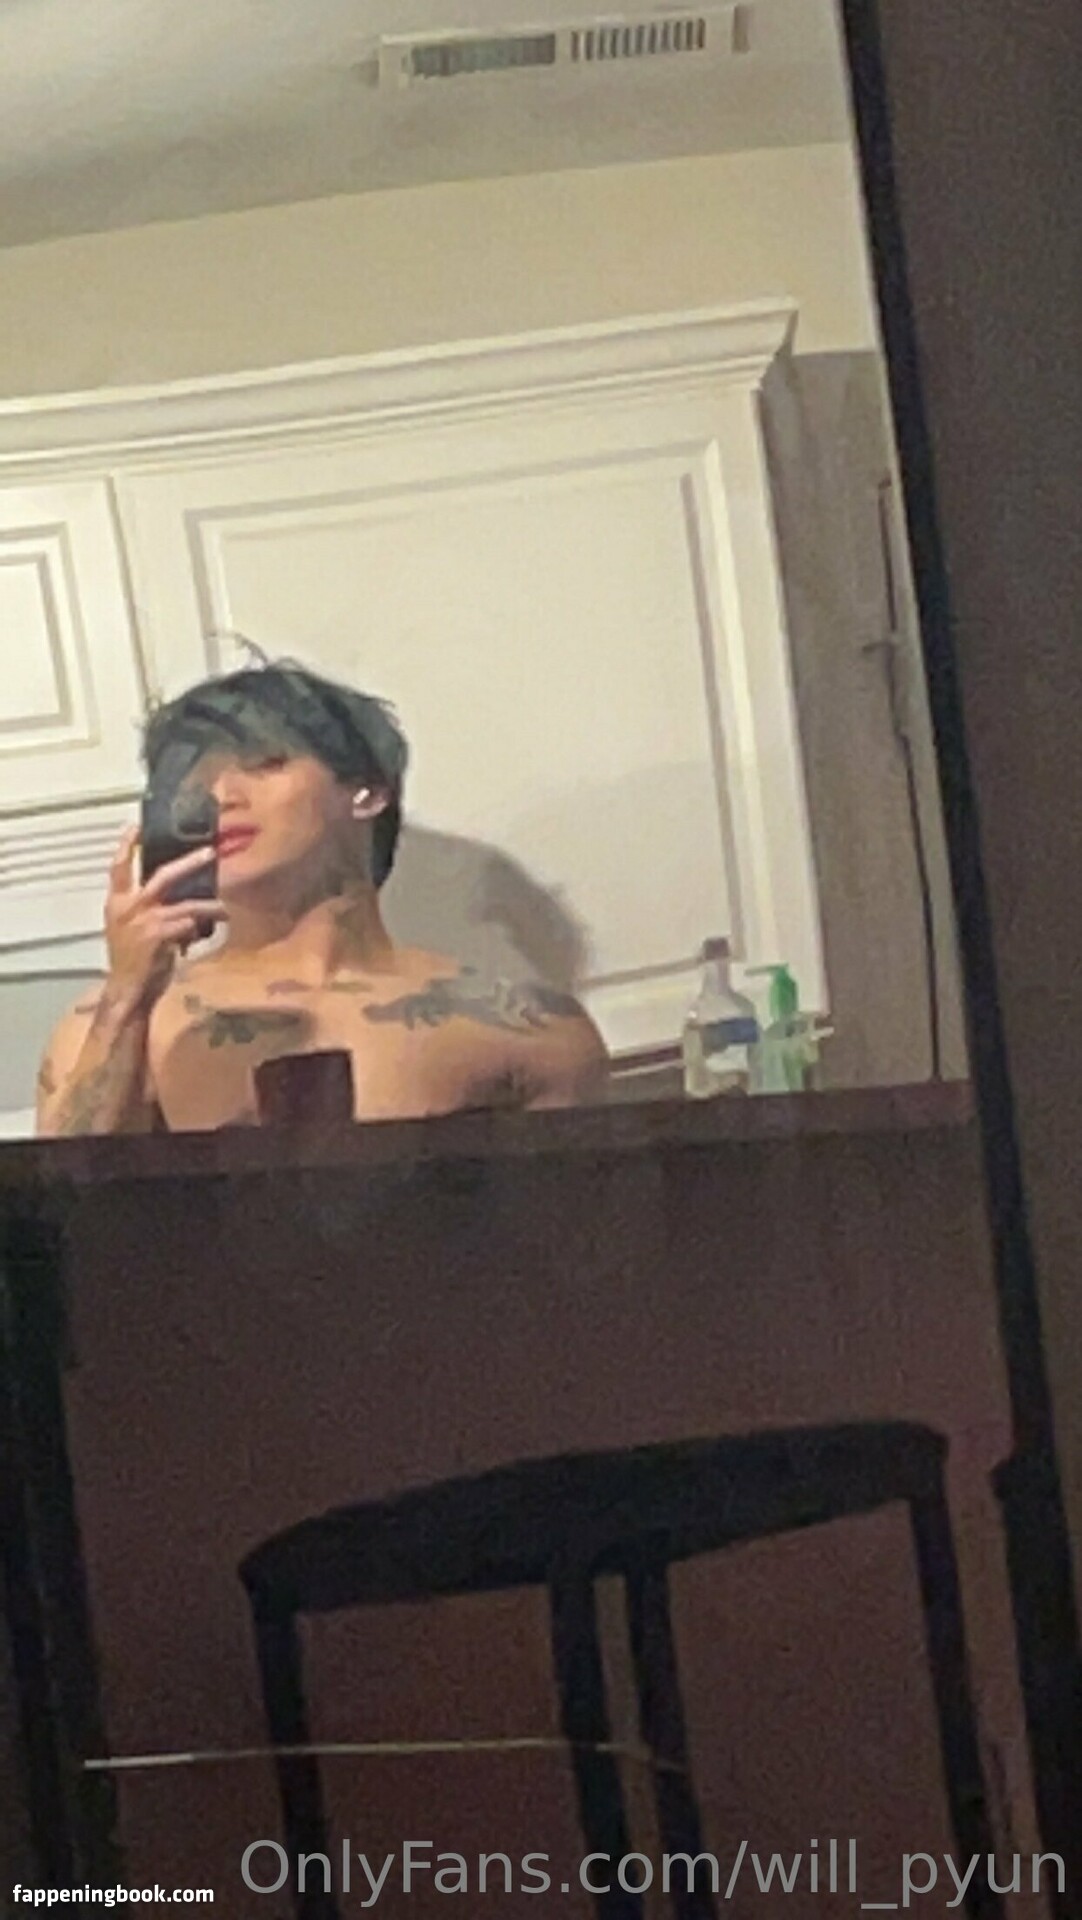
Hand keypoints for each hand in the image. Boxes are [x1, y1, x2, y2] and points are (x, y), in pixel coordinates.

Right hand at [103, 828, 227, 1006]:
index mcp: (116, 903)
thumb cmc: (132, 960)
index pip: (118, 866)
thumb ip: (145, 908)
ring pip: (186, 904)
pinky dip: (200, 929)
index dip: (127, 845)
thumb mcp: (130, 928)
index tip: (137, 827)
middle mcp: (127, 908)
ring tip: (223, 910)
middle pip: (162, 875)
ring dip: (210, 906)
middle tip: (209, 852)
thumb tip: (177, 893)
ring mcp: (143, 922)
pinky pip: (189, 925)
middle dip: (189, 862)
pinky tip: (206, 934)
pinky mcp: (158, 937)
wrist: (127, 990)